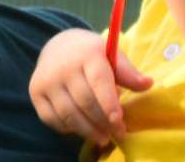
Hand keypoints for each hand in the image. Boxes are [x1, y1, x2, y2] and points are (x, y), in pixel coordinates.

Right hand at [29, 29, 152, 146]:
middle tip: (117, 134)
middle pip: (85, 101)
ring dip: (87, 130)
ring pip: (68, 114)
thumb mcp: (111, 55)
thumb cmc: (91, 54)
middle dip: (103, 122)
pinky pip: (52, 118)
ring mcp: (47, 79)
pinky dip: (68, 128)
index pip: (98, 81)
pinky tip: (80, 129)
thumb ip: (128, 72)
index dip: (109, 103)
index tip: (119, 122)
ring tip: (102, 138)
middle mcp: (64, 65)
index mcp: (87, 53)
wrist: (59, 46)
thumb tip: (148, 84)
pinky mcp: (35, 92)